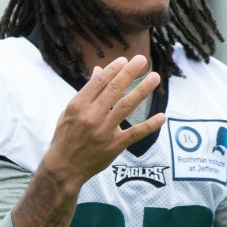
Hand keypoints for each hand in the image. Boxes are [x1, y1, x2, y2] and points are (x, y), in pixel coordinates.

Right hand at [44, 54, 165, 191]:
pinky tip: (162, 117)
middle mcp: (91, 116)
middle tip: (142, 60)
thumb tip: (99, 69)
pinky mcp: (114, 146)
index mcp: (78, 105)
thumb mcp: (70, 111)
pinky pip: (135, 133)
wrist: (64, 166)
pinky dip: (150, 125)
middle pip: (114, 90)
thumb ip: (87, 91)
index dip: (114, 69)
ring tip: (154, 77)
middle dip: (129, 72)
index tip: (125, 59)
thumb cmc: (66, 135)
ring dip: (142, 90)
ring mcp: (104, 131)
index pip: (99, 81)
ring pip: (126, 106)